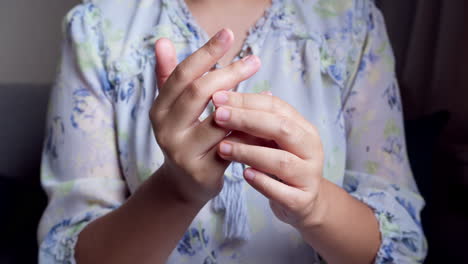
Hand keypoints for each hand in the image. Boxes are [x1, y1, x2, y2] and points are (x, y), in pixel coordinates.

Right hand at [149, 28, 261, 205]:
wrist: (184, 184)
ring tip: (265, 88)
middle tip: (254, 60)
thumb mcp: (173, 108)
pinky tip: (265, 116)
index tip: (228, 34)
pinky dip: (250, 129)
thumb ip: (169, 75)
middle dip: (230, 72)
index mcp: (159, 109)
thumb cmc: (185, 136)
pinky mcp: (203, 171)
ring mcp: (183, 153)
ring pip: (219, 120)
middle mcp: (166, 130)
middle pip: (199, 92)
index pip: (182, 74)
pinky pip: (233, 144)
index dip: (206, 52)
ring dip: (245, 102)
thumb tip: (162, 41)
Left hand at [212, 91, 326, 228]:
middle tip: (218, 116)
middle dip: (247, 120)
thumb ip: (252, 123)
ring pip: (282, 161)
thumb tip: (225, 101)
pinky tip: (245, 175)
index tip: (217, 98)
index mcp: (304, 128)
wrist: (302, 202)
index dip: (246, 100)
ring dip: (250, 152)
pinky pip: (282, 191)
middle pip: (281, 128)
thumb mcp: (269, 141)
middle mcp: (311, 149)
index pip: (276, 107)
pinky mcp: (301, 200)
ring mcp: (309, 175)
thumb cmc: (280, 164)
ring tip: (223, 148)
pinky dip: (262, 182)